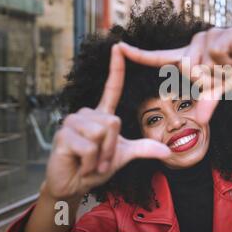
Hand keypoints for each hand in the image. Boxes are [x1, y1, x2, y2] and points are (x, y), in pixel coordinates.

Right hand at [45, 46, 170, 200]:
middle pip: (113, 123)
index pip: (112, 88)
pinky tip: (81, 165)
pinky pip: (90, 148)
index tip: (118, 47)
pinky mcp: (63, 135)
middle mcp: (86, 113)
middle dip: (111, 148)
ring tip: (90, 162)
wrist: (74, 185)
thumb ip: (143, 149)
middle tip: (101, 160)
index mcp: (102, 115)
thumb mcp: (123, 156)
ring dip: (101, 156)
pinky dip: (91, 163)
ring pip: (102, 133)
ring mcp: (72, 122)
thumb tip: (167, 150)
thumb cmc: (97, 167)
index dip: (116, 68)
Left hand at [119, 27, 231, 122]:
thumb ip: (207, 103)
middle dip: (206, 80)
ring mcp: (209, 36)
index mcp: (189, 58)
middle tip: (223, 75)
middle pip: (187, 68)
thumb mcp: (219, 92)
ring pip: (203, 61)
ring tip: (231, 66)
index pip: (160, 58)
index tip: (118, 48)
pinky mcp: (225, 32)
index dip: (139, 54)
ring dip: (219, 71)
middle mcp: (194, 44)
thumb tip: (197, 121)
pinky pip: (217, 51)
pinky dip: (227, 61)